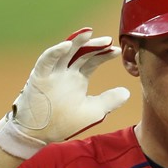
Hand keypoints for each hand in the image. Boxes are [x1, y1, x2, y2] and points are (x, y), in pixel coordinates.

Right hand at [0, 27, 129, 158]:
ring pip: (64, 52)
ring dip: (76, 42)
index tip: (118, 51)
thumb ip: (110, 101)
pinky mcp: (39, 76)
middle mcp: (65, 73)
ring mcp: (52, 73)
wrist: (39, 135)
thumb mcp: (93, 111)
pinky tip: (68, 45)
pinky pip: (46, 61)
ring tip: (89, 33)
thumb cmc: (64, 123)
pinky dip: (56, 52)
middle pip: (81, 53)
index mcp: (77, 78)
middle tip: (109, 40)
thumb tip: (128, 92)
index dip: (104, 54)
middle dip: (94, 46)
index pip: (92, 60)